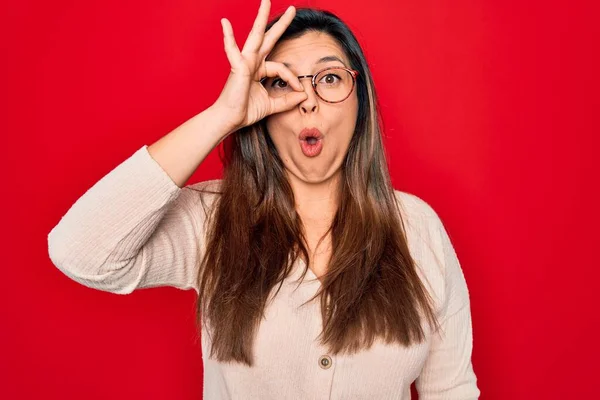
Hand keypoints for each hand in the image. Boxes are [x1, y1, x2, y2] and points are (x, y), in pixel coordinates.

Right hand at [211, 0, 307, 133]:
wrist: (230, 120)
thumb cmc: (245, 111)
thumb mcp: (272, 105)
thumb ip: (287, 100)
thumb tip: (303, 95)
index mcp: (260, 70)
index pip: (281, 68)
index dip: (292, 78)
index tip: (300, 90)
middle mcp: (252, 62)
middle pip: (268, 38)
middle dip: (281, 24)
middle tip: (291, 9)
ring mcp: (244, 62)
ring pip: (255, 36)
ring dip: (260, 17)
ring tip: (265, 1)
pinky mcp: (237, 67)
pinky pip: (232, 49)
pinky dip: (228, 36)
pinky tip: (225, 23)